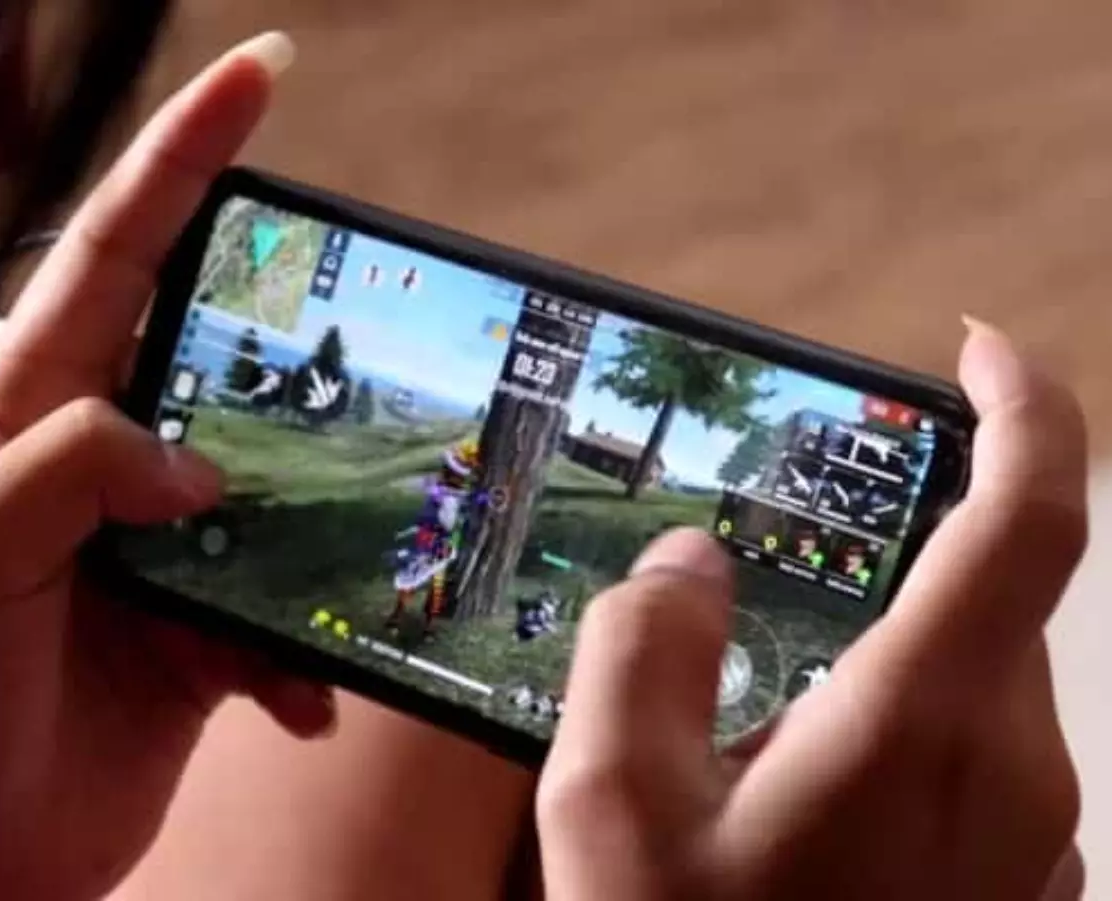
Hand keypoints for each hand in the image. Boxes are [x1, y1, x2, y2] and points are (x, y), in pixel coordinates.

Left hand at [0, 32, 333, 900]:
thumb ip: (75, 468)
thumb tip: (195, 463)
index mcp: (31, 417)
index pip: (116, 255)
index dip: (186, 159)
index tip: (263, 73)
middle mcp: (102, 467)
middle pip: (218, 360)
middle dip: (294, 345)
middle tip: (371, 327)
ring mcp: (159, 551)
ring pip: (273, 490)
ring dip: (321, 524)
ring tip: (368, 541)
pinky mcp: (200, 634)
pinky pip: (282, 611)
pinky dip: (303, 653)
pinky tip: (299, 699)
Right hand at [537, 322, 1085, 899]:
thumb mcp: (610, 806)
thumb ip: (645, 649)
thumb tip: (691, 566)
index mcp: (927, 727)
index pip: (1031, 518)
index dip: (1023, 409)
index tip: (968, 349)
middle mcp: (1016, 779)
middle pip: (983, 607)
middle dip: (886, 568)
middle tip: (765, 592)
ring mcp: (1033, 852)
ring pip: (972, 696)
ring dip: (879, 669)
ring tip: (752, 729)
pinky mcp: (1018, 900)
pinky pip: (970, 775)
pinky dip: (896, 743)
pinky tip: (793, 812)